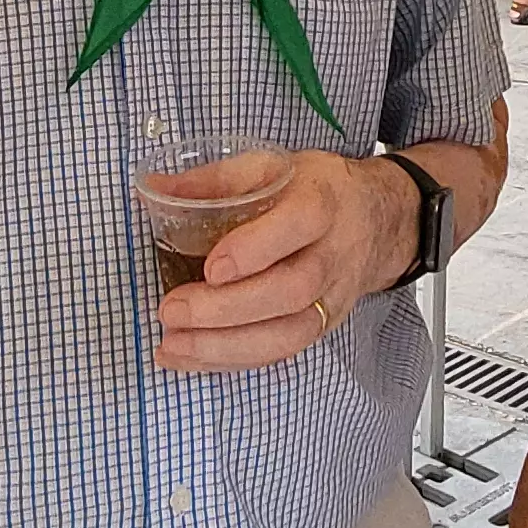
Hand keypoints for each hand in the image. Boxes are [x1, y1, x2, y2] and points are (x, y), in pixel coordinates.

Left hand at [153, 151, 416, 373]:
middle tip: (172, 311)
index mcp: (321, 203)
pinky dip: (235, 360)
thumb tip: (151, 190)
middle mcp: (333, 254)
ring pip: (290, 333)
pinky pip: (283, 351)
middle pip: (291, 290)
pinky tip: (193, 358)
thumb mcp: (270, 167)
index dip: (256, 249)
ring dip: (227, 347)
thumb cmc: (313, 191)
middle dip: (227, 308)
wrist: (376, 219)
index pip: (299, 225)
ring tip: (174, 345)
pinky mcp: (324, 326)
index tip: (211, 267)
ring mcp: (333, 297)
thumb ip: (214, 181)